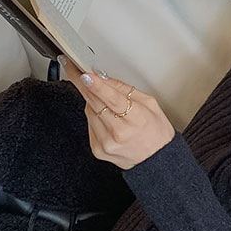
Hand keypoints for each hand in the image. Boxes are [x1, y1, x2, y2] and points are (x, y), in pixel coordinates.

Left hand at [59, 56, 175, 170]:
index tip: (85, 75)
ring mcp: (106, 142)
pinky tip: (105, 116)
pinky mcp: (97, 149)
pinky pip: (89, 123)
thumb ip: (126, 90)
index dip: (98, 86)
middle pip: (95, 103)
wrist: (156, 160)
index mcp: (136, 120)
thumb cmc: (156, 131)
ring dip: (92, 99)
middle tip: (75, 69)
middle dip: (83, 84)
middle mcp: (119, 133)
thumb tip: (104, 78)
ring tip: (104, 99)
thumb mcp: (150, 104)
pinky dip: (94, 115)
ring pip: (89, 111)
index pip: (113, 100)